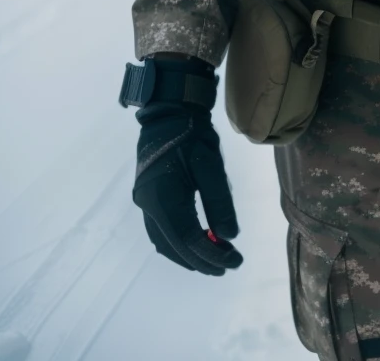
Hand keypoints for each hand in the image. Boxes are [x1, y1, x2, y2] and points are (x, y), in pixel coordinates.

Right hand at [133, 102, 242, 275]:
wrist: (169, 113)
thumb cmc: (191, 134)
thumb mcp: (210, 164)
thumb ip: (219, 201)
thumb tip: (229, 236)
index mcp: (162, 195)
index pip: (187, 238)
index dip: (211, 255)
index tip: (234, 262)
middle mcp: (148, 205)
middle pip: (174, 246)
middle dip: (202, 260)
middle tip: (229, 265)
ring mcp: (145, 203)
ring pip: (165, 243)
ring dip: (190, 255)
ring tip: (217, 259)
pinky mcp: (148, 199)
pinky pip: (162, 232)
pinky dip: (180, 243)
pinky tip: (198, 243)